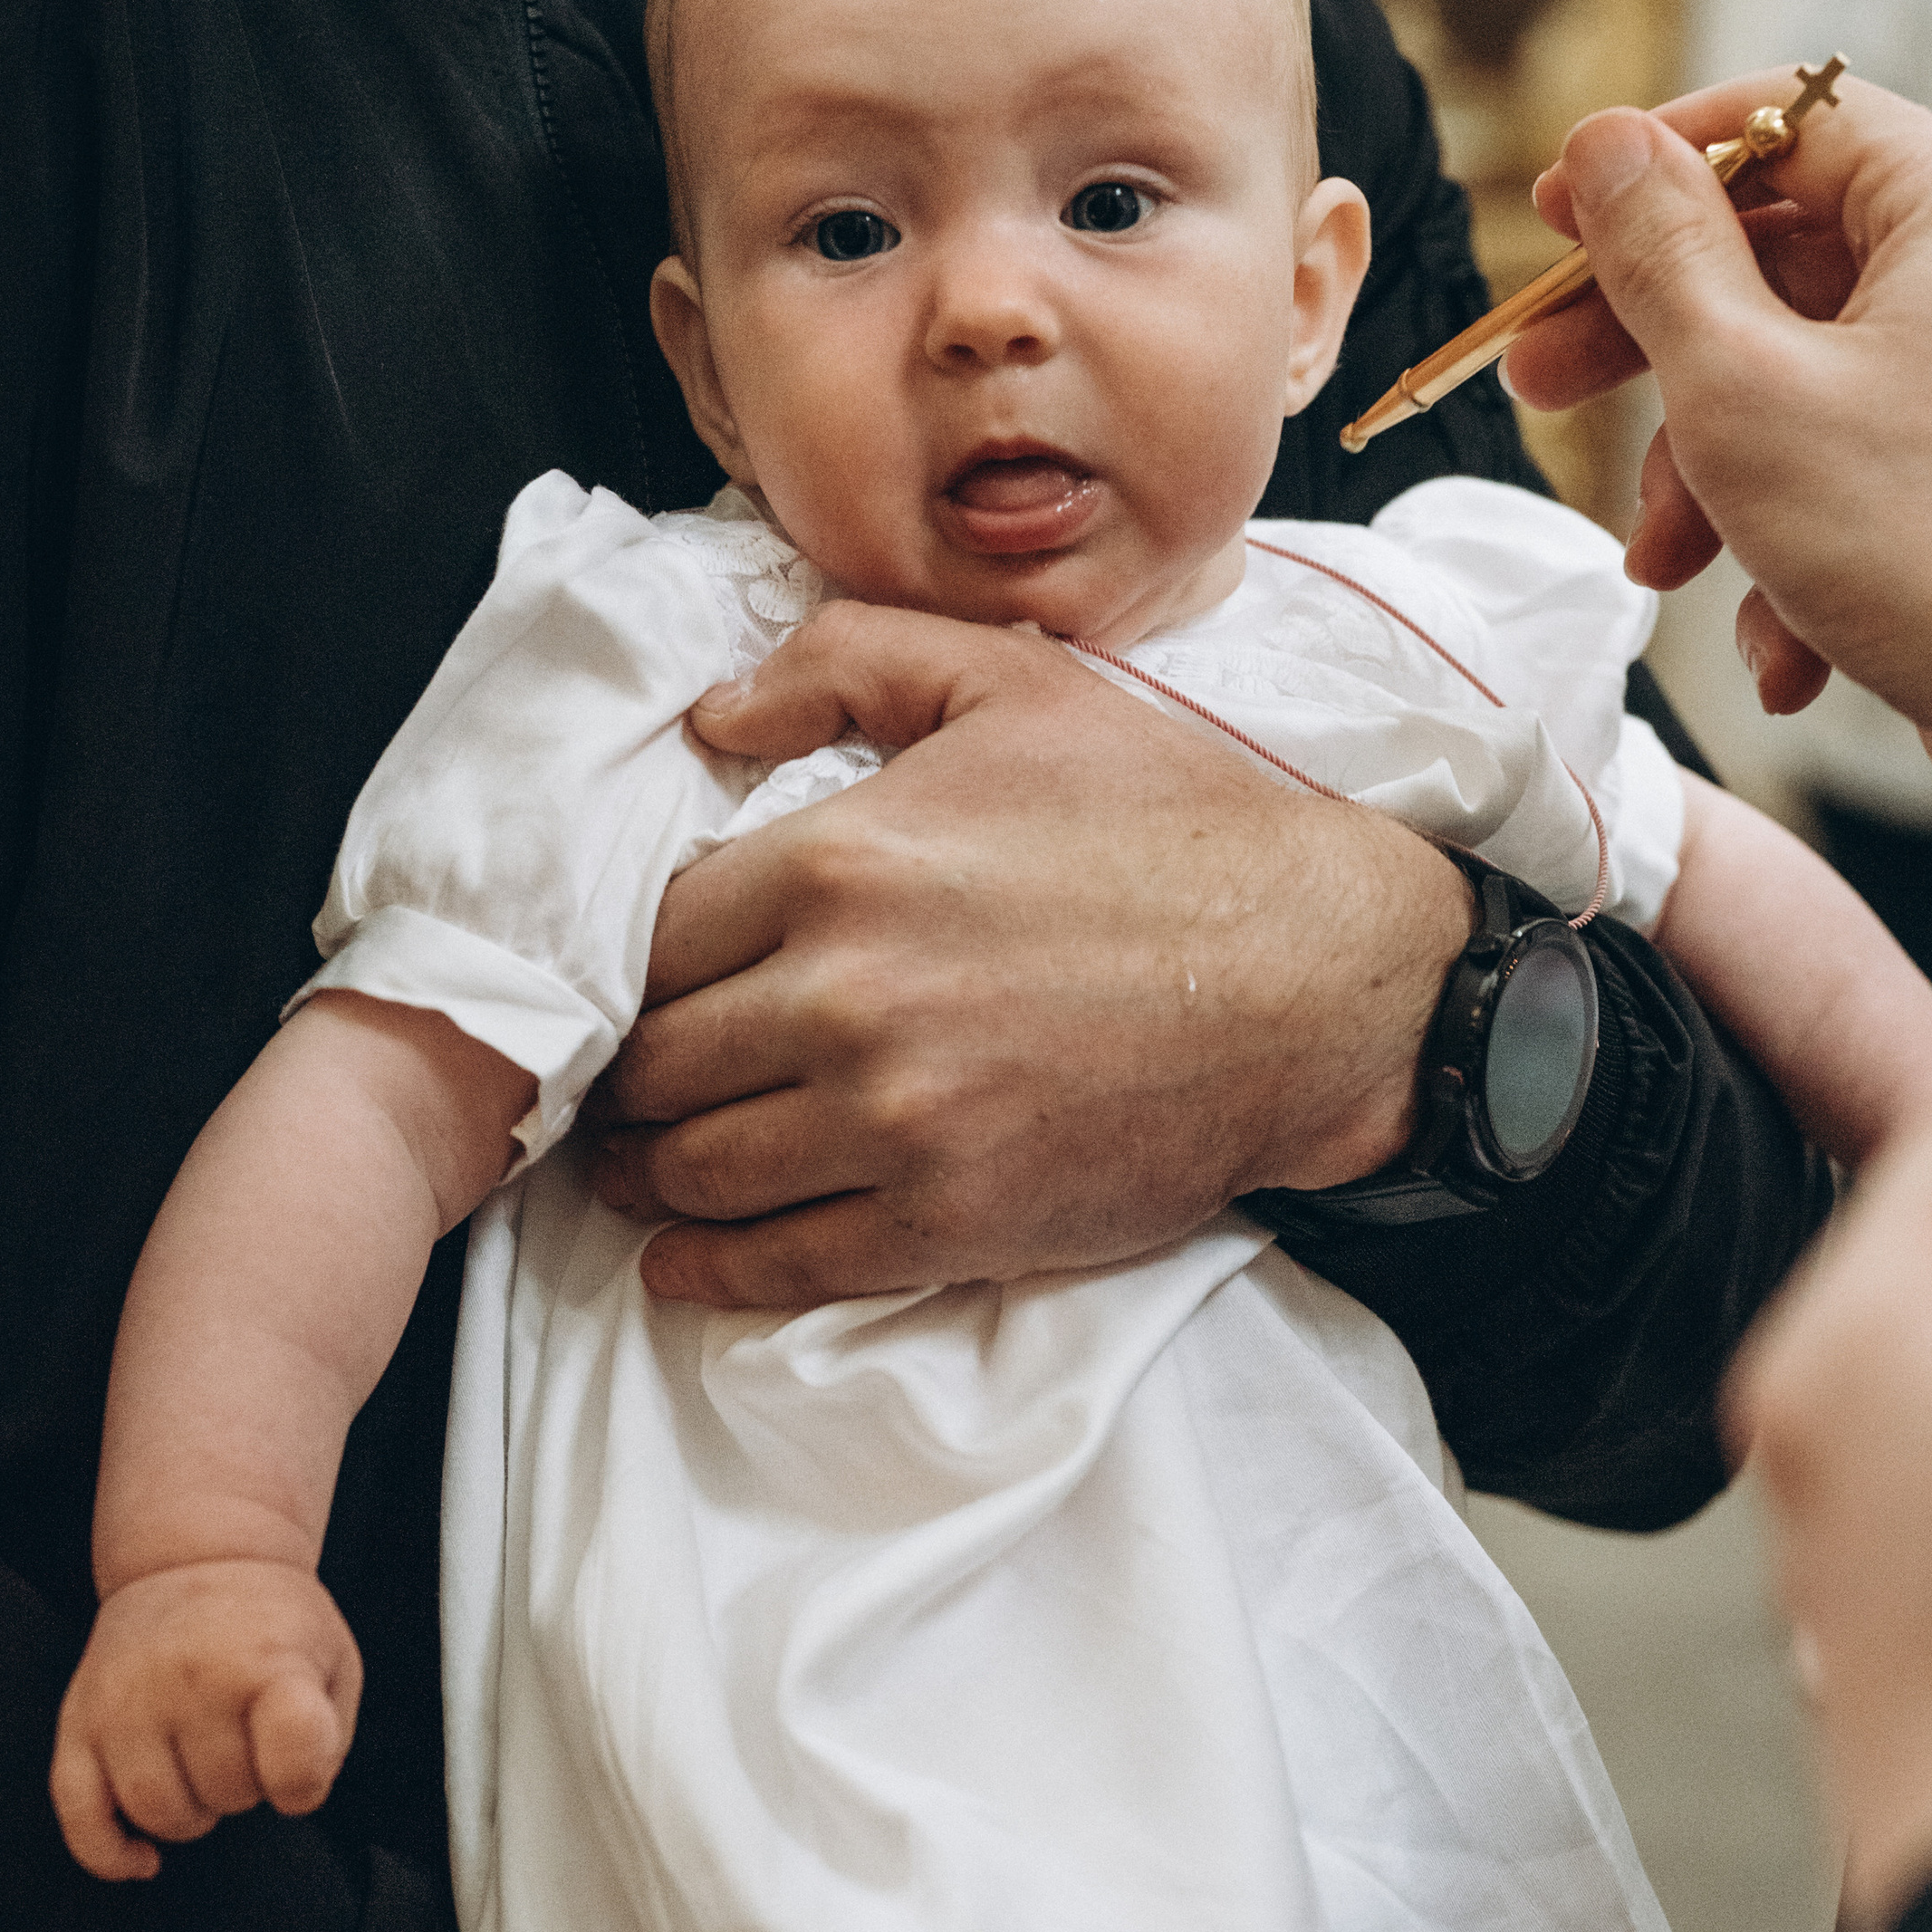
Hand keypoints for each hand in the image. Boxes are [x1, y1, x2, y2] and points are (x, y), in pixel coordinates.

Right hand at [50, 1560, 362, 1881]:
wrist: (194, 1559)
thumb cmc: (273, 1623)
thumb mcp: (333, 1659)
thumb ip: (329, 1738)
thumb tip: (289, 1800)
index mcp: (266, 1661)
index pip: (294, 1761)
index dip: (303, 1784)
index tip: (299, 1766)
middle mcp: (189, 1680)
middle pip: (228, 1796)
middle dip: (248, 1785)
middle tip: (247, 1739)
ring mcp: (126, 1702)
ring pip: (160, 1815)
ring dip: (194, 1813)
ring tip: (205, 1764)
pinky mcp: (77, 1723)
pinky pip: (80, 1817)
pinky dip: (109, 1854)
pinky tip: (142, 1857)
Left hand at [586, 603, 1469, 1305]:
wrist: (1322, 981)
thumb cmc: (1177, 828)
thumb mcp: (1016, 686)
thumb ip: (846, 662)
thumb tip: (711, 712)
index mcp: (840, 863)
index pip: (651, 935)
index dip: (622, 967)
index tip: (622, 987)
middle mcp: (846, 1000)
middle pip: (658, 1062)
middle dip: (620, 1080)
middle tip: (609, 1089)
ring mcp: (895, 1123)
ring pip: (699, 1170)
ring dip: (646, 1177)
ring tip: (633, 1169)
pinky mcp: (950, 1220)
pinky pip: (783, 1263)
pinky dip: (711, 1269)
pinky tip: (683, 1260)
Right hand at [1503, 75, 1931, 821]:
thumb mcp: (1742, 387)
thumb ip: (1660, 256)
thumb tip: (1609, 146)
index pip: (1779, 119)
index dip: (1650, 164)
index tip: (1557, 218)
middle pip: (1774, 262)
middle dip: (1649, 352)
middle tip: (1542, 382)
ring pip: (1799, 382)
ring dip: (1711, 483)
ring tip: (1666, 567)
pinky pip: (1855, 467)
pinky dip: (1794, 545)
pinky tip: (1781, 637)